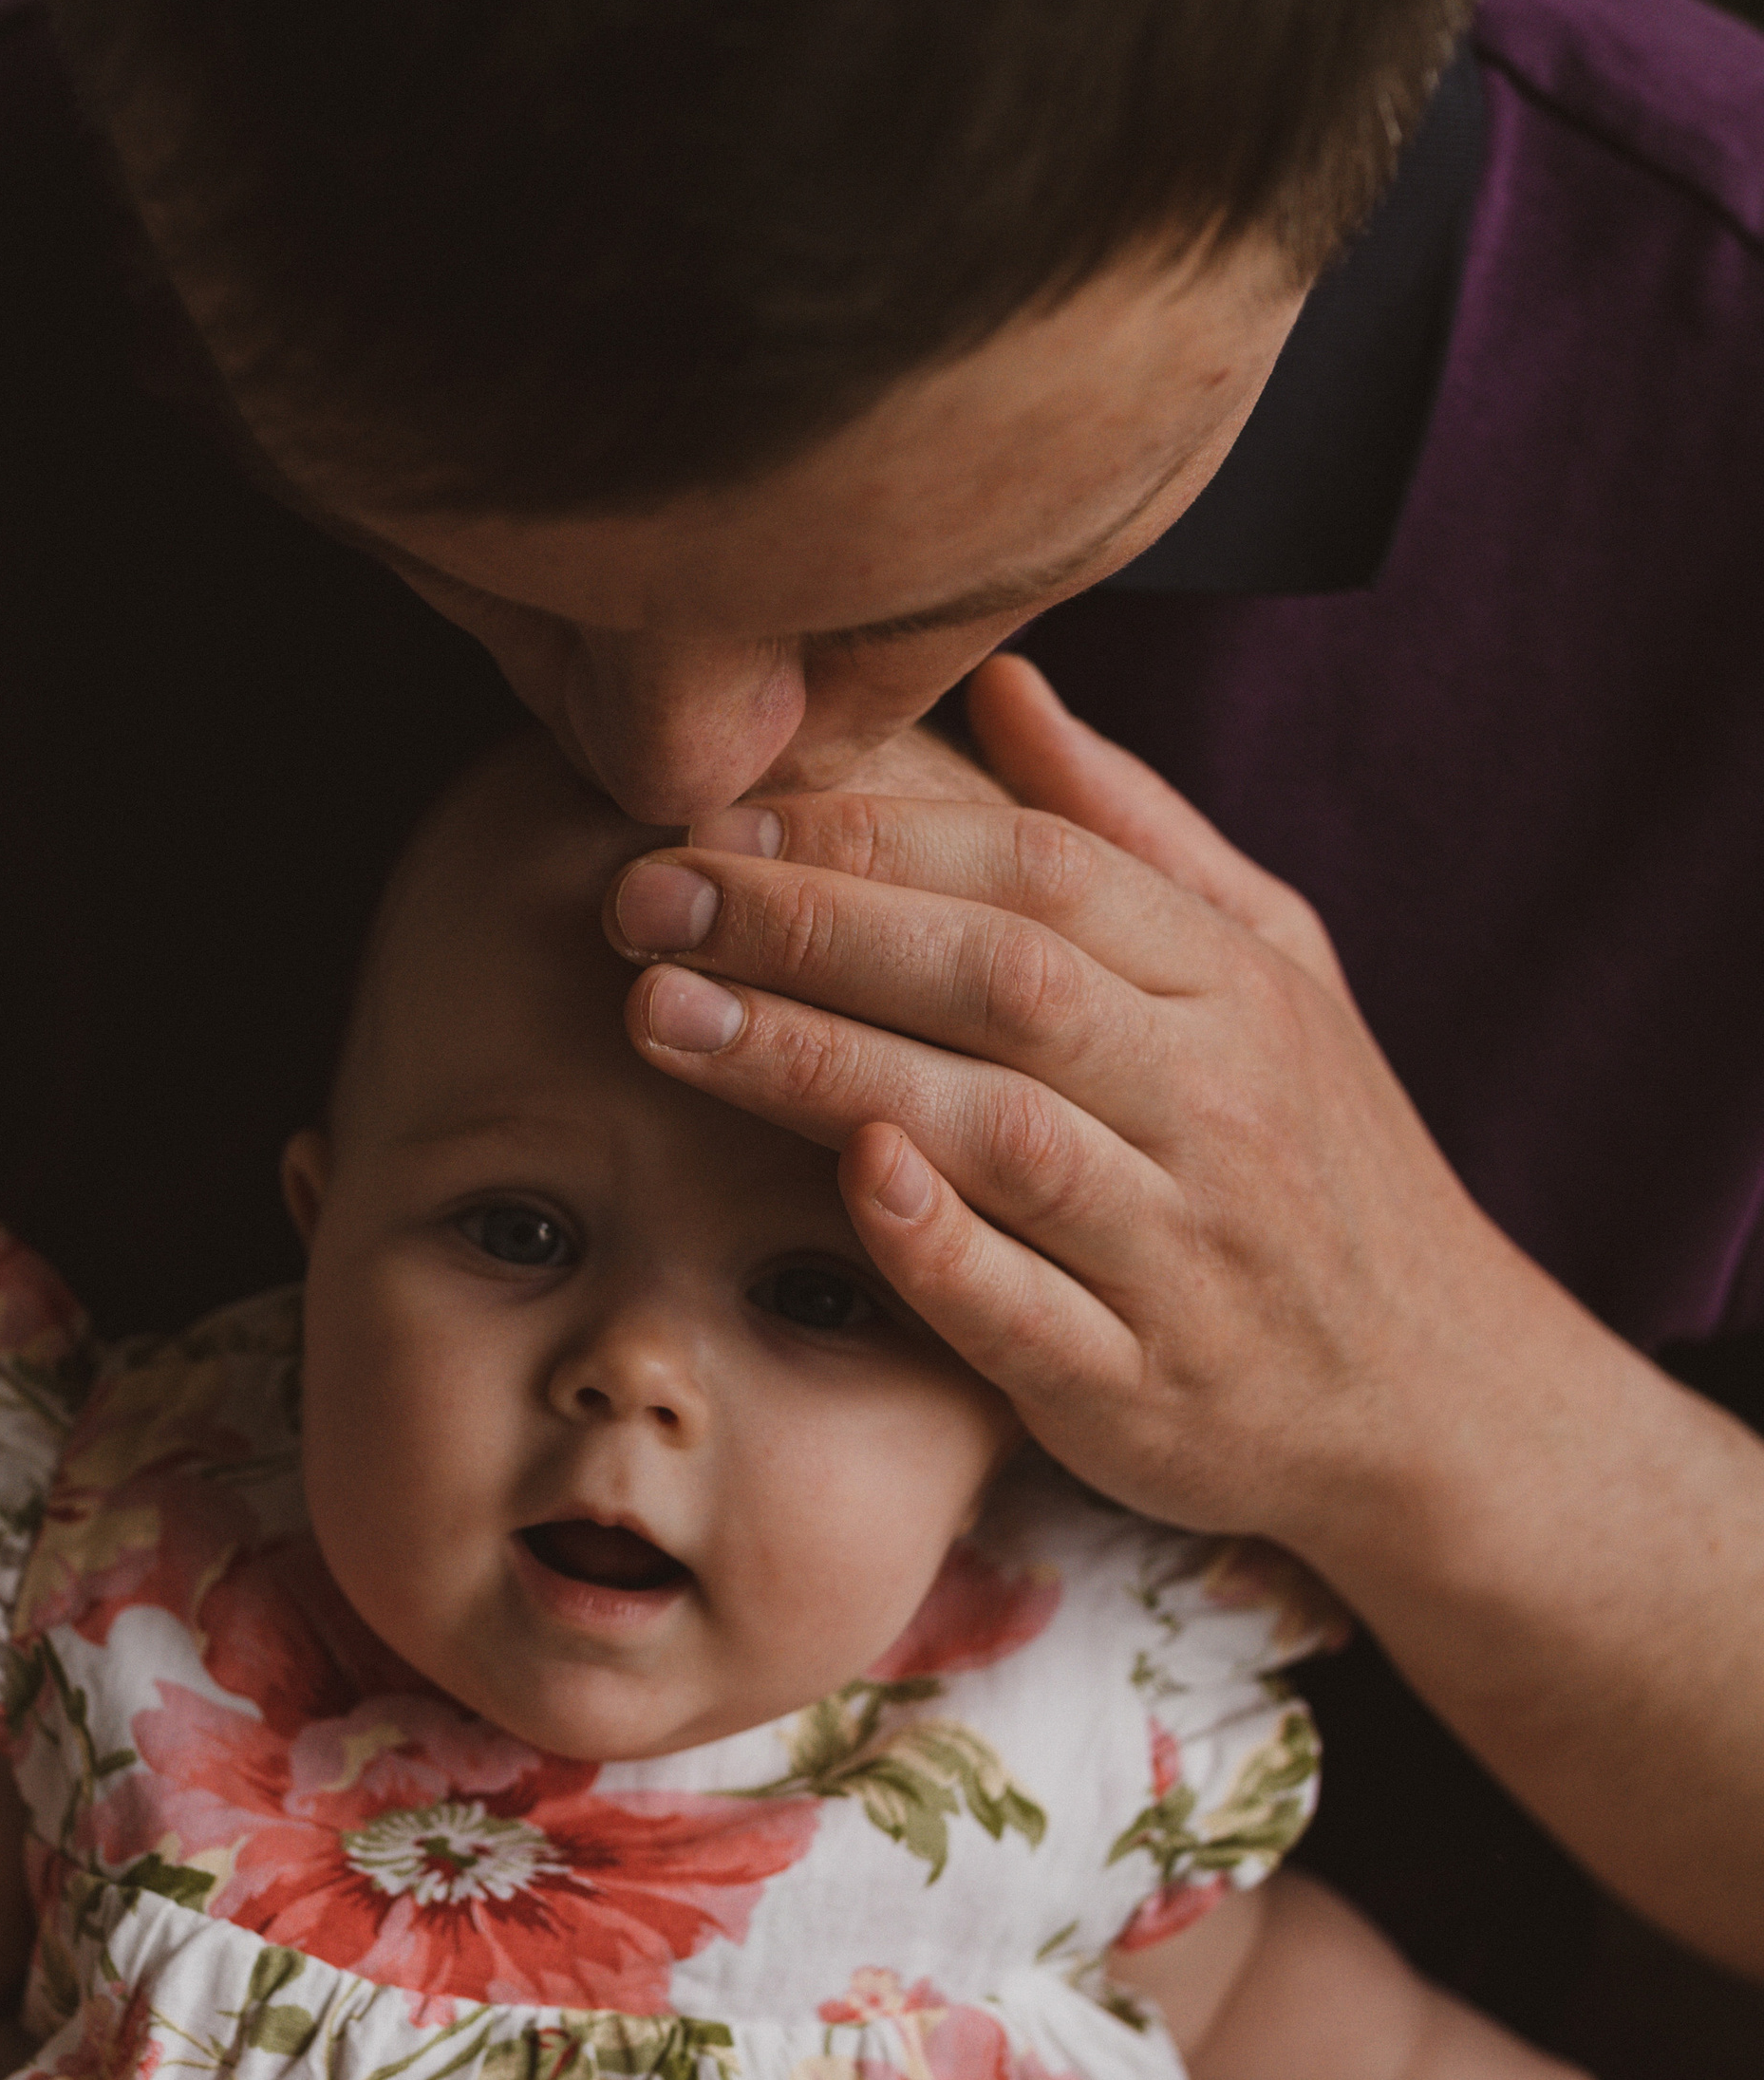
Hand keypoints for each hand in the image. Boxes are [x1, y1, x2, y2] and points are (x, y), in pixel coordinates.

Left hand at [601, 651, 1586, 1564]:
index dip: (871, 836)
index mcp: (1236, 987)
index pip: (1042, 875)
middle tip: (645, 899)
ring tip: (663, 1015)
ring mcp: (1184, 1254)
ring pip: (999, 1135)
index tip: (719, 819)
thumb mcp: (1274, 971)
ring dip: (820, 1065)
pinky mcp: (1141, 1391)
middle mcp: (1218, 1106)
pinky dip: (936, 1244)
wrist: (1434, 1396)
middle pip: (1002, 983)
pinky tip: (842, 1177)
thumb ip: (1132, 834)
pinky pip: (1029, 1313)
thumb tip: (1002, 683)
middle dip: (810, 928)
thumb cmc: (1316, 1160)